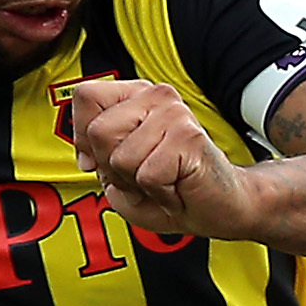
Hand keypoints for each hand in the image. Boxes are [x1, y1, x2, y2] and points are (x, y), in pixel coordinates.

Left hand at [61, 76, 253, 244]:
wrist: (221, 208)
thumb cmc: (172, 188)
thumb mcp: (118, 172)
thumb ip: (94, 153)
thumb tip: (88, 154)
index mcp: (136, 97)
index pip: (86, 96)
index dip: (84, 137)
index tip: (105, 160)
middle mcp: (156, 97)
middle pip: (98, 131)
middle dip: (112, 168)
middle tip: (142, 175)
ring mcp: (174, 114)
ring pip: (121, 157)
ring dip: (137, 184)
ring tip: (161, 181)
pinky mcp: (188, 137)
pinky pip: (147, 176)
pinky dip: (158, 194)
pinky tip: (176, 188)